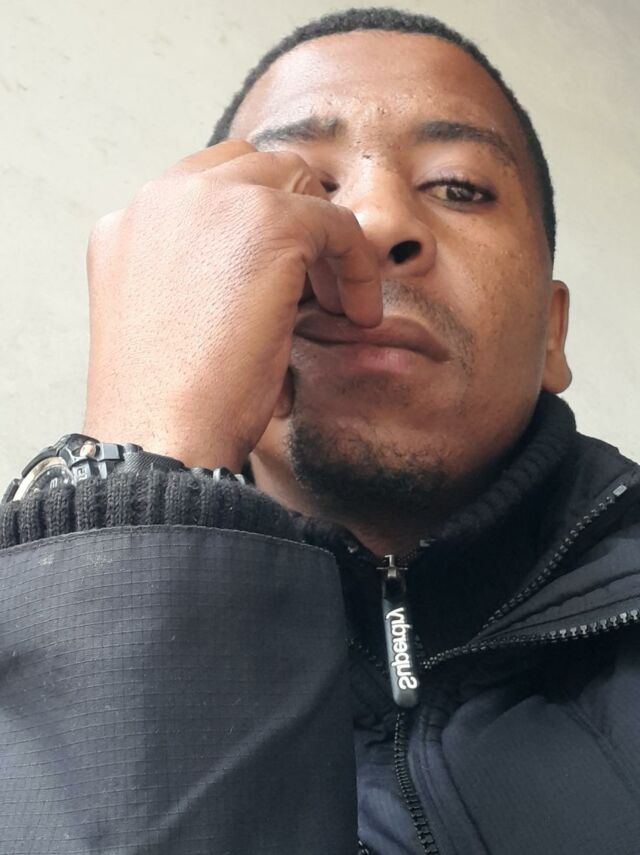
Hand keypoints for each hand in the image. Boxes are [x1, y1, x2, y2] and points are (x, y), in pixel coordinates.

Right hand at [83, 140, 381, 470]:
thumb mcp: (174, 324)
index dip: (254, 224)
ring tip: (337, 305)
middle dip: (293, 221)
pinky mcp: (265, 221)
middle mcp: (161, 199)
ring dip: (322, 240)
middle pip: (252, 170)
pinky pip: (337, 222)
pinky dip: (356, 265)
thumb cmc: (170, 405)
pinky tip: (356, 314)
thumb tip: (259, 275)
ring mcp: (209, 201)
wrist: (162, 437)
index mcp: (130, 226)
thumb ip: (199, 278)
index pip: (207, 189)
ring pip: (295, 183)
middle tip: (314, 286)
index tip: (285, 276)